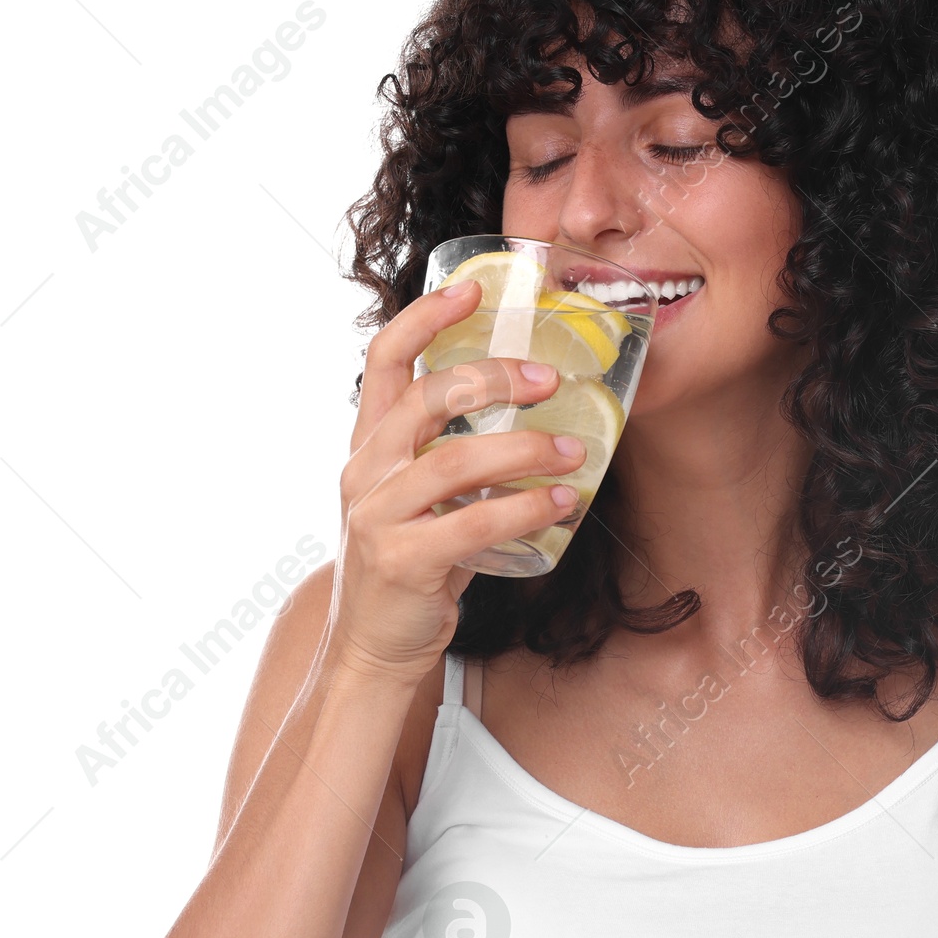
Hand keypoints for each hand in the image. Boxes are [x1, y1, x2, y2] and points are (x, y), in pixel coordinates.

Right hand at [330, 278, 586, 682]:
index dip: (424, 319)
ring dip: (524, 450)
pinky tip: (562, 504)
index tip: (473, 291)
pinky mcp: (401, 561)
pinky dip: (524, 509)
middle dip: (492, 381)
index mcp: (368, 445)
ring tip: (573, 451)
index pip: (383, 361)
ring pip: (454, 463)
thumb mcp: (421, 499)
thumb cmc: (410, 564)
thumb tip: (535, 420)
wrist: (371, 646)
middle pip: (425, 400)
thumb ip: (456, 458)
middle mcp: (364, 472)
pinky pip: (472, 523)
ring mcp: (377, 516)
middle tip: (550, 379)